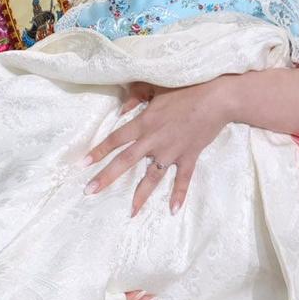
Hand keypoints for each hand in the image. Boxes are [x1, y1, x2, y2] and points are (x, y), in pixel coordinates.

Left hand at [85, 78, 235, 214]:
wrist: (216, 98)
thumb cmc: (186, 88)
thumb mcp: (156, 87)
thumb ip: (136, 97)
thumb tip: (121, 110)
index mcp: (144, 123)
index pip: (115, 140)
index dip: (98, 152)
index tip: (81, 165)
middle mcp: (153, 140)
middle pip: (125, 161)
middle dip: (106, 177)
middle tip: (89, 191)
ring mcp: (171, 152)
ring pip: (152, 177)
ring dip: (140, 195)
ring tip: (131, 212)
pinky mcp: (189, 157)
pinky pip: (183, 180)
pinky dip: (179, 194)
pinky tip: (172, 210)